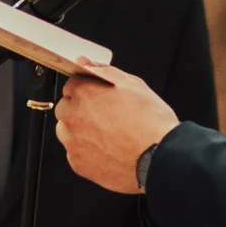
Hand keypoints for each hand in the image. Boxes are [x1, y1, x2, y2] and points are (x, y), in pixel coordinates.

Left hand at [55, 65, 178, 193]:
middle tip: (105, 116)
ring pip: (66, 131)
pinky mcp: (77, 163)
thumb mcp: (134, 85)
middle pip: (66, 108)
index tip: (97, 96)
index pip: (71, 84)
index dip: (87, 90)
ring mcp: (73, 142)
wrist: (160, 157)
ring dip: (79, 130)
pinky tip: (107, 149)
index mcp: (85, 93)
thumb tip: (88, 64)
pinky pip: (75, 152)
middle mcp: (73, 116)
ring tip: (106, 134)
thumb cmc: (151, 123)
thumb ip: (105, 71)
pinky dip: (86, 151)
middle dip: (80, 109)